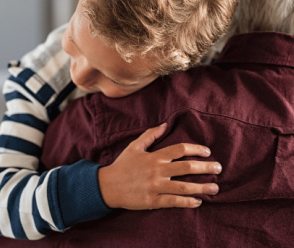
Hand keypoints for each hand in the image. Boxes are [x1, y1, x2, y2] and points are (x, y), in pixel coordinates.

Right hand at [98, 123, 221, 209]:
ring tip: (215, 188)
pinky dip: (187, 202)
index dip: (196, 149)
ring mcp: (155, 187)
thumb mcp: (135, 146)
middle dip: (206, 168)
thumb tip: (165, 124)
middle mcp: (157, 171)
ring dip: (202, 187)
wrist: (108, 185)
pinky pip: (173, 202)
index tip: (207, 152)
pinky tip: (198, 202)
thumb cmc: (123, 164)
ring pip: (183, 187)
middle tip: (219, 168)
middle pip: (186, 168)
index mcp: (155, 156)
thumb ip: (150, 134)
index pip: (180, 149)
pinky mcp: (152, 201)